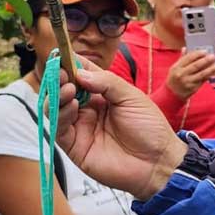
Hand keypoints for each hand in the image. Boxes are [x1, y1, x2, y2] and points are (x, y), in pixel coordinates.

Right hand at [58, 65, 186, 200]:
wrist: (157, 161)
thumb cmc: (150, 129)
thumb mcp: (131, 97)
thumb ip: (107, 82)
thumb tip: (81, 72)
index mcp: (102, 95)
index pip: (80, 75)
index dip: (70, 64)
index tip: (62, 53)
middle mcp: (88, 110)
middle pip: (64, 90)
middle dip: (60, 78)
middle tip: (62, 71)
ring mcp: (80, 128)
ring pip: (56, 108)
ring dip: (58, 95)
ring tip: (69, 88)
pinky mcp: (75, 147)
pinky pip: (59, 128)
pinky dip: (61, 114)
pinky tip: (72, 105)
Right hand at [165, 50, 214, 99]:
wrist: (172, 94)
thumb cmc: (175, 78)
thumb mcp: (174, 68)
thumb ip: (181, 58)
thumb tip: (185, 48)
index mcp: (176, 67)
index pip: (188, 58)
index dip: (197, 54)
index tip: (205, 51)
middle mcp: (182, 75)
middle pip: (196, 66)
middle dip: (206, 60)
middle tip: (213, 56)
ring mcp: (188, 82)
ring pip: (202, 74)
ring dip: (211, 69)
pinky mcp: (193, 88)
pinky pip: (203, 80)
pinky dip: (209, 76)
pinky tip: (214, 72)